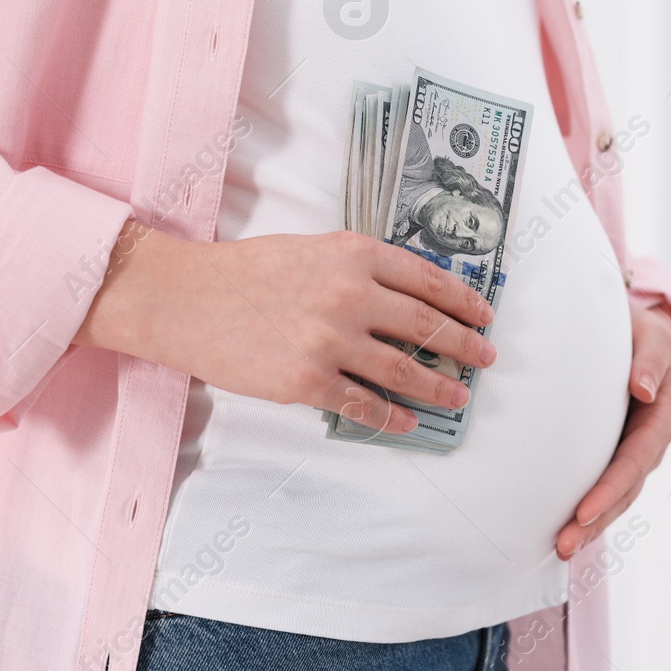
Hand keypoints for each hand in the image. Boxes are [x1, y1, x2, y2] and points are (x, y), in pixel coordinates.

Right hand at [76, 223, 495, 432]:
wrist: (184, 299)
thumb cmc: (246, 270)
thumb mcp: (313, 248)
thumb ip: (361, 266)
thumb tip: (412, 294)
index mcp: (355, 254)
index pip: (429, 280)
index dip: (465, 301)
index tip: (485, 314)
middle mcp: (350, 294)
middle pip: (427, 326)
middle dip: (465, 345)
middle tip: (486, 357)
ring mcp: (331, 341)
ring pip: (404, 370)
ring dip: (439, 387)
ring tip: (458, 396)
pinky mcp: (307, 381)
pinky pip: (364, 405)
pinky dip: (394, 417)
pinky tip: (411, 422)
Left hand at [556, 304, 670, 560]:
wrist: (643, 334)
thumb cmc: (646, 332)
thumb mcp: (656, 336)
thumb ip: (651, 358)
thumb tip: (643, 389)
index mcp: (662, 417)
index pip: (635, 460)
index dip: (611, 488)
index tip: (584, 512)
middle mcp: (650, 442)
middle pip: (625, 490)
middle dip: (597, 520)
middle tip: (564, 545)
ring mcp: (633, 450)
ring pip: (616, 496)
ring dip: (591, 524)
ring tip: (561, 548)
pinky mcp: (615, 452)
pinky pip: (605, 486)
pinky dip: (589, 510)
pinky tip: (565, 528)